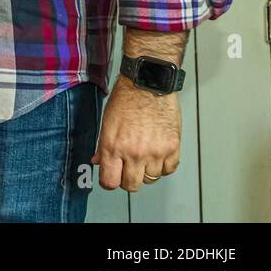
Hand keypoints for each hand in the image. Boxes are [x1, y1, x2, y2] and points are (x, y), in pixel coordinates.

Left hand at [92, 77, 181, 191]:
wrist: (147, 84)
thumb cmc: (126, 99)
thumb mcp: (106, 123)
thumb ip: (102, 146)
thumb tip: (98, 161)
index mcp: (113, 147)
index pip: (109, 182)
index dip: (109, 182)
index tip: (111, 178)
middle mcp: (134, 153)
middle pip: (131, 185)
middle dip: (127, 179)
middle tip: (127, 168)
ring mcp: (155, 152)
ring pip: (151, 179)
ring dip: (146, 171)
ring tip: (143, 156)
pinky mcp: (172, 148)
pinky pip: (168, 170)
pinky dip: (163, 166)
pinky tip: (157, 154)